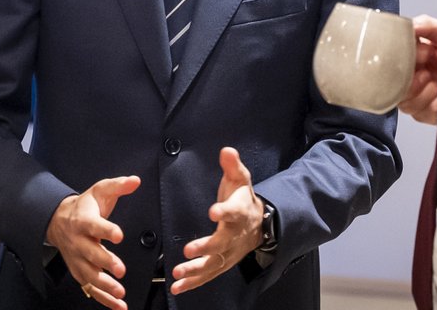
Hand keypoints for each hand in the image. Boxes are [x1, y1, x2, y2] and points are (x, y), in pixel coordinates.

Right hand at [45, 175, 139, 309]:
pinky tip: (118, 305)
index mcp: (84, 221)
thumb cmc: (84, 207)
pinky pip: (91, 288)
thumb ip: (118, 186)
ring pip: (89, 274)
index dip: (106, 230)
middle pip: (91, 253)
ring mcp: (77, 259)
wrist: (58, 221)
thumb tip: (135, 180)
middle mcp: (79, 241)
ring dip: (105, 285)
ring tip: (120, 292)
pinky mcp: (79, 271)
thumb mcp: (100, 191)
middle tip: (120, 269)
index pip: (94, 225)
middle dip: (106, 262)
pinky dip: (104, 299)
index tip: (119, 234)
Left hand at [171, 147, 262, 294]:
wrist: (259, 224)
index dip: (224, 211)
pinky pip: (208, 275)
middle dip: (205, 248)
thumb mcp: (240, 178)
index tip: (213, 211)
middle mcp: (234, 235)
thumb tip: (227, 150)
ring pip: (213, 264)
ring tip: (178, 274)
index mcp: (238, 212)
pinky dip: (193, 283)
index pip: (233, 211)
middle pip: (221, 244)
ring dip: (195, 270)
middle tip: (188, 251)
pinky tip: (177, 287)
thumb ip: (232, 165)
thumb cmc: (243, 198)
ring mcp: (229, 252)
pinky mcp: (222, 263)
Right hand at [398, 14, 436, 123]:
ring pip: (399, 97)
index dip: (398, 53)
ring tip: (430, 77)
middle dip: (404, 71)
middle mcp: (411, 76)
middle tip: (424, 61)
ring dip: (413, 86)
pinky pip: (414, 111)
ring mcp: (417, 95)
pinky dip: (424, 100)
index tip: (417, 48)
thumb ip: (427, 24)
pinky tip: (436, 90)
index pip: (389, 58)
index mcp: (411, 57)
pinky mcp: (425, 113)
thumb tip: (407, 25)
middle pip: (389, 79)